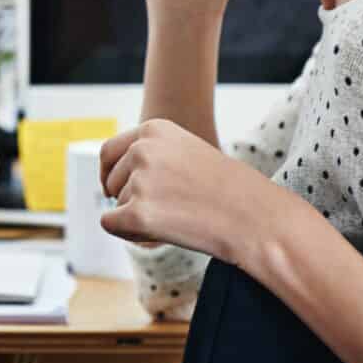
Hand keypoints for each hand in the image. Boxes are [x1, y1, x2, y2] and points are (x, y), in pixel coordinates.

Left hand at [99, 118, 270, 260]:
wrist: (254, 216)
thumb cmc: (226, 189)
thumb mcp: (186, 153)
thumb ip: (151, 156)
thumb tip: (109, 179)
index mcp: (154, 129)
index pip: (109, 151)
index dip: (109, 174)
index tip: (113, 188)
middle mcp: (142, 149)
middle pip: (110, 180)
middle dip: (126, 198)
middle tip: (163, 210)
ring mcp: (139, 180)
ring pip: (116, 205)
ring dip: (136, 216)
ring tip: (177, 217)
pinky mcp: (138, 213)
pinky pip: (111, 224)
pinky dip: (129, 233)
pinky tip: (160, 232)